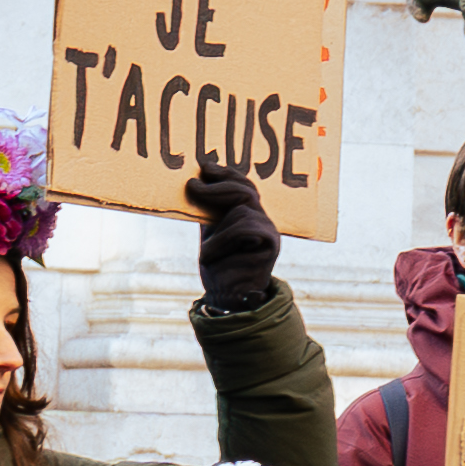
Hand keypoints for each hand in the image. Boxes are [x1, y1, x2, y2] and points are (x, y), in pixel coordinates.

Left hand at [185, 162, 282, 310]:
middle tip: (194, 185)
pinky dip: (222, 240)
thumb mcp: (210, 234)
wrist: (229, 299)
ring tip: (208, 252)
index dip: (226, 173)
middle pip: (245, 190)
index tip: (205, 166)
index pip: (243, 185)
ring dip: (217, 229)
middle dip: (219, 185)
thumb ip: (210, 213)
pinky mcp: (270, 245)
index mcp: (249, 215)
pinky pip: (244, 227)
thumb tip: (195, 185)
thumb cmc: (219, 268)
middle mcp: (262, 221)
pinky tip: (213, 256)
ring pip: (240, 209)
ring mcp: (269, 232)